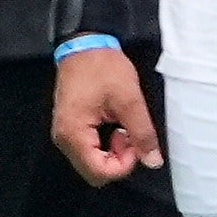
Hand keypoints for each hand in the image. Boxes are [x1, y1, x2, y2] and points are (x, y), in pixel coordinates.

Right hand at [51, 45, 159, 185]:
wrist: (85, 44)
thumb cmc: (103, 68)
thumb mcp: (129, 99)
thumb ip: (142, 133)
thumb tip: (153, 161)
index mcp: (74, 134)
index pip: (99, 173)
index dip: (123, 165)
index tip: (134, 142)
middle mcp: (64, 139)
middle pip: (94, 172)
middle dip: (118, 161)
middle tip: (129, 135)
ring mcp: (64, 135)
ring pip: (92, 163)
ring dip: (112, 153)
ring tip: (123, 128)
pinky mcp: (70, 129)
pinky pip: (88, 151)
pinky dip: (105, 146)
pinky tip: (114, 126)